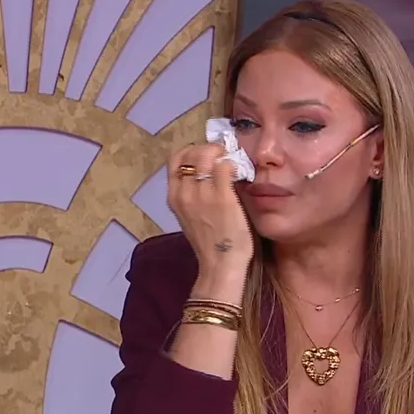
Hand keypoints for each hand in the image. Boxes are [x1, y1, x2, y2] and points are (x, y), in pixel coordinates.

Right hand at [167, 143, 253, 276]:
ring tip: (231, 162)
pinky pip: (225, 166)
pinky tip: (239, 172)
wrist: (220, 265)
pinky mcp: (223, 197)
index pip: (175, 159)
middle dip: (207, 148)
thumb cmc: (209, 243)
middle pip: (191, 153)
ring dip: (221, 153)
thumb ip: (193, 196)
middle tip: (222, 155)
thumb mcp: (190, 216)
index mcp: (174, 197)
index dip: (191, 152)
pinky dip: (232, 164)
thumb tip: (207, 175)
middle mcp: (184, 192)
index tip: (205, 157)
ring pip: (207, 155)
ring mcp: (203, 194)